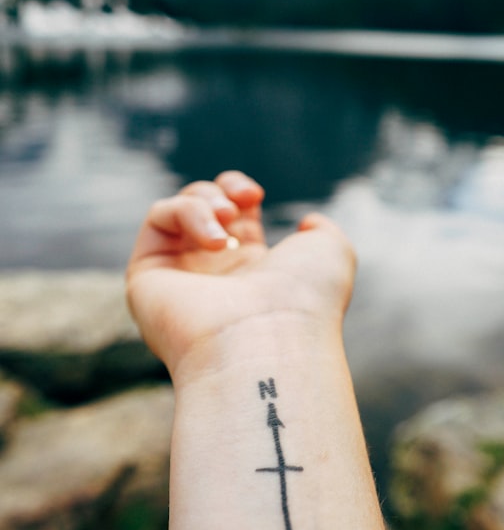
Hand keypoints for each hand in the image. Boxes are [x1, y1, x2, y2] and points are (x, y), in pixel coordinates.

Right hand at [126, 171, 355, 380]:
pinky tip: (213, 240)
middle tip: (242, 204)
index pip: (233, 218)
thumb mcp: (331, 253)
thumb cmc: (305, 299)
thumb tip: (307, 222)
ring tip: (228, 220)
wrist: (271, 338)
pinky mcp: (147, 278)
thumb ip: (322, 230)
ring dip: (204, 200)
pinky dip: (186, 213)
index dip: (239, 191)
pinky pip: (158, 219)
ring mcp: (178, 278)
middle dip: (220, 190)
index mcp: (252, 272)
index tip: (255, 196)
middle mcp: (212, 277)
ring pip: (174, 210)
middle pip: (200, 209)